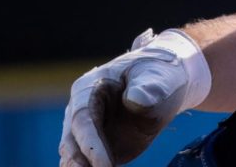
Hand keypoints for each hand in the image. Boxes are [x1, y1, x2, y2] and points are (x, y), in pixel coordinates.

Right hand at [59, 28, 211, 166]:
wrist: (164, 87)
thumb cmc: (159, 77)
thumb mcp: (158, 78)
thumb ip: (148, 89)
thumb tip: (134, 100)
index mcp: (88, 89)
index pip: (83, 120)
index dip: (91, 145)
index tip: (104, 166)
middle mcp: (79, 113)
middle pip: (71, 143)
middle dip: (80, 164)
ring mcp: (86, 133)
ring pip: (74, 157)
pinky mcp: (96, 149)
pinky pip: (88, 165)